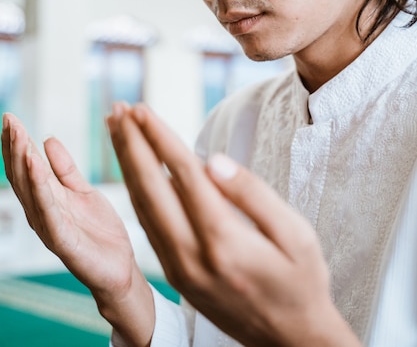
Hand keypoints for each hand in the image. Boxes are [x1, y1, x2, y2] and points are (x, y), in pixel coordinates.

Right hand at [1, 112, 153, 346]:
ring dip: (23, 162)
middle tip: (9, 119)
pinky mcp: (62, 240)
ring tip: (19, 136)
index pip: (26, 167)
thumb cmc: (99, 232)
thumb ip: (65, 169)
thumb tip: (48, 139)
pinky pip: (48, 210)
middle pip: (22, 176)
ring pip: (30, 190)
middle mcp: (42, 212)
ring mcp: (49, 226)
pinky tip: (35, 165)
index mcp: (47, 199)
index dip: (17, 143)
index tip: (10, 118)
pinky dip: (39, 186)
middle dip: (14, 147)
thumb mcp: (82, 191)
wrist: (120, 268)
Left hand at [108, 103, 361, 346]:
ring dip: (127, 165)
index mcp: (223, 240)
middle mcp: (191, 255)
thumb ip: (253, 194)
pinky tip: (132, 170)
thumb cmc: (301, 281)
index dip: (159, 138)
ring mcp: (178, 269)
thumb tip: (210, 160)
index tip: (142, 110)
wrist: (290, 339)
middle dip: (132, 145)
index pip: (183, 175)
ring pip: (141, 207)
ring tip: (117, 132)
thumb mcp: (296, 234)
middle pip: (151, 188)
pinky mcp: (175, 275)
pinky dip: (135, 192)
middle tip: (119, 111)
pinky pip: (147, 226)